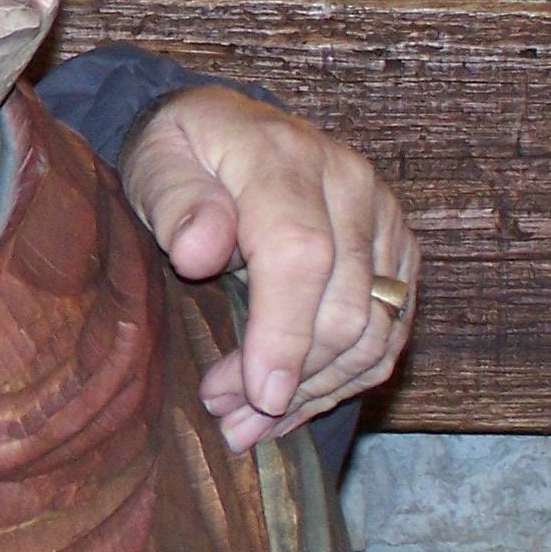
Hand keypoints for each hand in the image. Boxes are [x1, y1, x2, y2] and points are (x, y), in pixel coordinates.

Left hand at [118, 85, 416, 452]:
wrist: (225, 127)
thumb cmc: (180, 153)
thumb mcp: (154, 163)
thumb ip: (175, 203)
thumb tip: (198, 252)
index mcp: (282, 155)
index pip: (300, 254)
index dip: (283, 333)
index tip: (256, 393)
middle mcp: (349, 182)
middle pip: (344, 304)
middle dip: (290, 375)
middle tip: (225, 413)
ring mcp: (383, 216)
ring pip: (375, 330)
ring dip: (318, 391)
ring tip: (251, 424)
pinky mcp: (396, 250)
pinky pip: (388, 332)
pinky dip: (346, 380)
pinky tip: (295, 406)